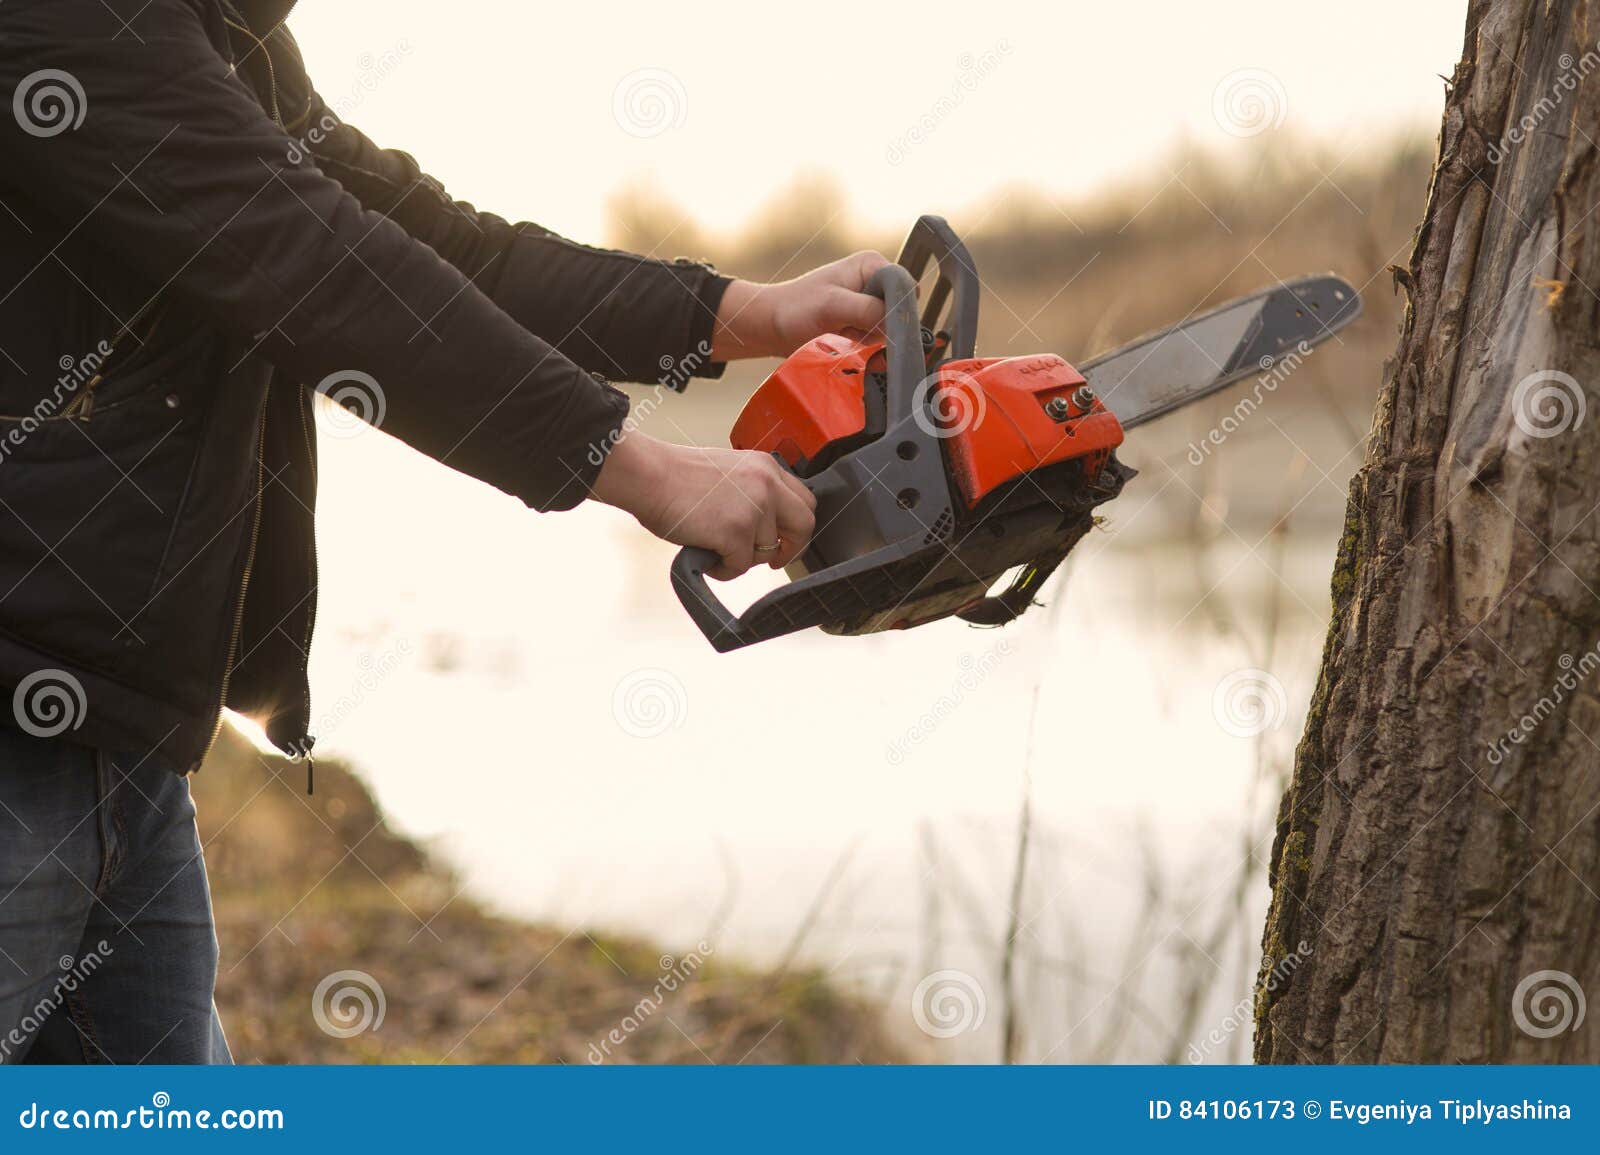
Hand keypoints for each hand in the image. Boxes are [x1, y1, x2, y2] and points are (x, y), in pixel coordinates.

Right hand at [592, 432, 815, 578]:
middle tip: (772, 560)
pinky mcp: (736, 532)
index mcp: (766, 467)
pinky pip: (741, 566)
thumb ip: (754, 492)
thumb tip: (765, 525)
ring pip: (767, 551)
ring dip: (743, 558)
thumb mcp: (730, 473)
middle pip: (804, 525)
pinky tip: (707, 555)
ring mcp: (754, 508)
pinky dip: (724, 569)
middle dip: (792, 549)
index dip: (797, 527)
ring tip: (716, 548)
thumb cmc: (676, 477)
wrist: (649, 476)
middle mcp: (768, 484)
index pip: (804, 500)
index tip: (785, 540)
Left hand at [712, 251, 891, 359]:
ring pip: (890, 328)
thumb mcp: (832, 306)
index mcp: (872, 264)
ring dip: (869, 337)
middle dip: (879, 326)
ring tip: (843, 331)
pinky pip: (878, 337)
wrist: (773, 325)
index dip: (896, 311)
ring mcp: (869, 300)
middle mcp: (875, 279)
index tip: (872, 324)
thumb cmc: (795, 309)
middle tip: (850, 327)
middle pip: (900, 312)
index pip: (906, 289)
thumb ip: (867, 309)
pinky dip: (864, 344)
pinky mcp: (863, 318)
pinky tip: (845, 338)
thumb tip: (897, 321)